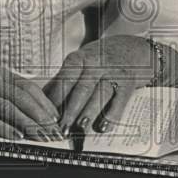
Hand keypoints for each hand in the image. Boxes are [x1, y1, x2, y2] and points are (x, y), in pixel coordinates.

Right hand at [0, 65, 60, 138]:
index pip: (28, 87)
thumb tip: (32, 113)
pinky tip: (16, 137)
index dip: (45, 104)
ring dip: (27, 126)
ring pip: (9, 109)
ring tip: (40, 137)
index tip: (55, 118)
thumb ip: (5, 94)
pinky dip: (4, 129)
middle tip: (52, 132)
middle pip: (22, 99)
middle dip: (40, 118)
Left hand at [45, 36, 177, 135]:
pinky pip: (120, 100)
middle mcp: (97, 63)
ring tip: (79, 128)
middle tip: (61, 128)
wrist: (134, 48)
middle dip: (70, 110)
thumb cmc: (101, 59)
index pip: (65, 79)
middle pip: (81, 89)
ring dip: (89, 112)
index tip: (47, 116)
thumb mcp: (81, 62)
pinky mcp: (129, 82)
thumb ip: (63, 79)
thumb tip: (42, 99)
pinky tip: (103, 127)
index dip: (55, 99)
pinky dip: (112, 115)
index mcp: (80, 58)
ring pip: (99, 94)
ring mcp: (114, 72)